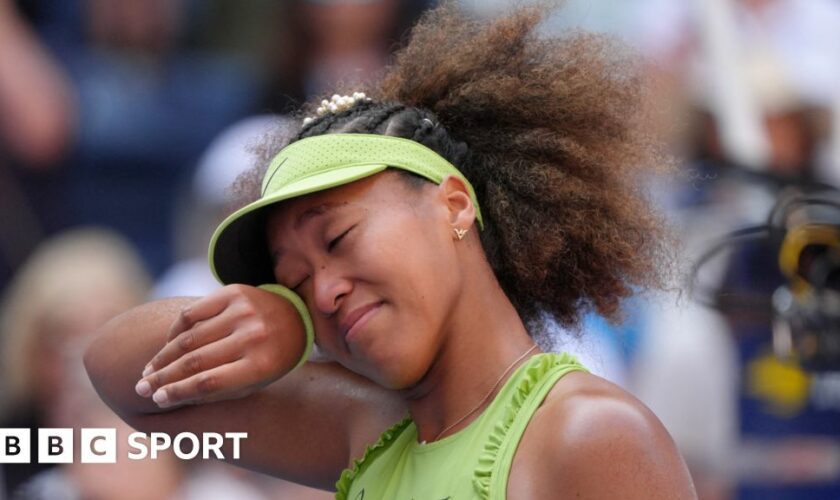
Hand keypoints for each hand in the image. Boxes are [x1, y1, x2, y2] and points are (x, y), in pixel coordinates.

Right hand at [134, 284, 306, 407]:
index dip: (178, 392)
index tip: (157, 400)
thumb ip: (215, 391)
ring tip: (148, 371)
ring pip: (189, 338)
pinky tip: (166, 345)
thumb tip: (165, 397)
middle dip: (163, 377)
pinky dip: (175, 331)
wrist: (295, 318)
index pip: (209, 382)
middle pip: (195, 361)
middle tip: (141, 389)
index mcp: (262, 365)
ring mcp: (243, 311)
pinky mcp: (233, 293)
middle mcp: (253, 336)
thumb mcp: (253, 383)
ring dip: (163, 357)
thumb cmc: (269, 360)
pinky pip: (192, 313)